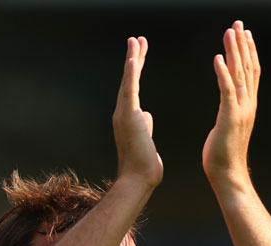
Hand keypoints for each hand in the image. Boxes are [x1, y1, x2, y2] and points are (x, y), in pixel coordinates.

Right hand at [113, 36, 162, 186]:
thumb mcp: (147, 140)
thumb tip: (147, 116)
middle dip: (134, 58)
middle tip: (137, 40)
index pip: (133, 88)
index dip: (137, 70)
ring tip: (136, 41)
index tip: (140, 54)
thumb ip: (145, 125)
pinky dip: (131, 74)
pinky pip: (130, 91)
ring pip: (128, 81)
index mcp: (129, 117)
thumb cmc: (144, 166)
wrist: (138, 179)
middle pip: (129, 80)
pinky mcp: (128, 117)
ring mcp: (123, 114)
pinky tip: (134, 59)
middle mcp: (123, 113)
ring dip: (132, 60)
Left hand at [203, 21, 257, 188]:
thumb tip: (227, 104)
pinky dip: (223, 73)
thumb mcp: (228, 126)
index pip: (251, 72)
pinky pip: (226, 90)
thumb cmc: (223, 155)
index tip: (244, 33)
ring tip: (229, 32)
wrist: (228, 174)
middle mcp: (247, 104)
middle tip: (238, 24)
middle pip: (247, 68)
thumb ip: (230, 112)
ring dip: (234, 52)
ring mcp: (241, 110)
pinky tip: (218, 58)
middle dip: (242, 44)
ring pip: (239, 75)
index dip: (248, 52)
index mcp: (247, 105)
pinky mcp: (230, 117)